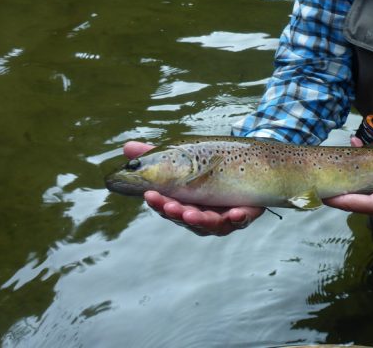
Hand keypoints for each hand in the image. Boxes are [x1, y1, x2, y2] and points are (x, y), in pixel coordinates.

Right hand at [123, 141, 264, 235]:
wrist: (245, 168)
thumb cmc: (207, 170)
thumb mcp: (184, 159)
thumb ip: (158, 155)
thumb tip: (127, 147)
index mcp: (184, 202)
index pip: (167, 206)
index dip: (159, 203)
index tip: (151, 195)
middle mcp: (201, 214)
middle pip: (187, 218)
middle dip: (177, 213)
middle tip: (171, 206)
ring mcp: (222, 217)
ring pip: (211, 224)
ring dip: (202, 220)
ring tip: (193, 213)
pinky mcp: (243, 215)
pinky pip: (240, 221)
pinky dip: (237, 218)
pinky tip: (234, 213)